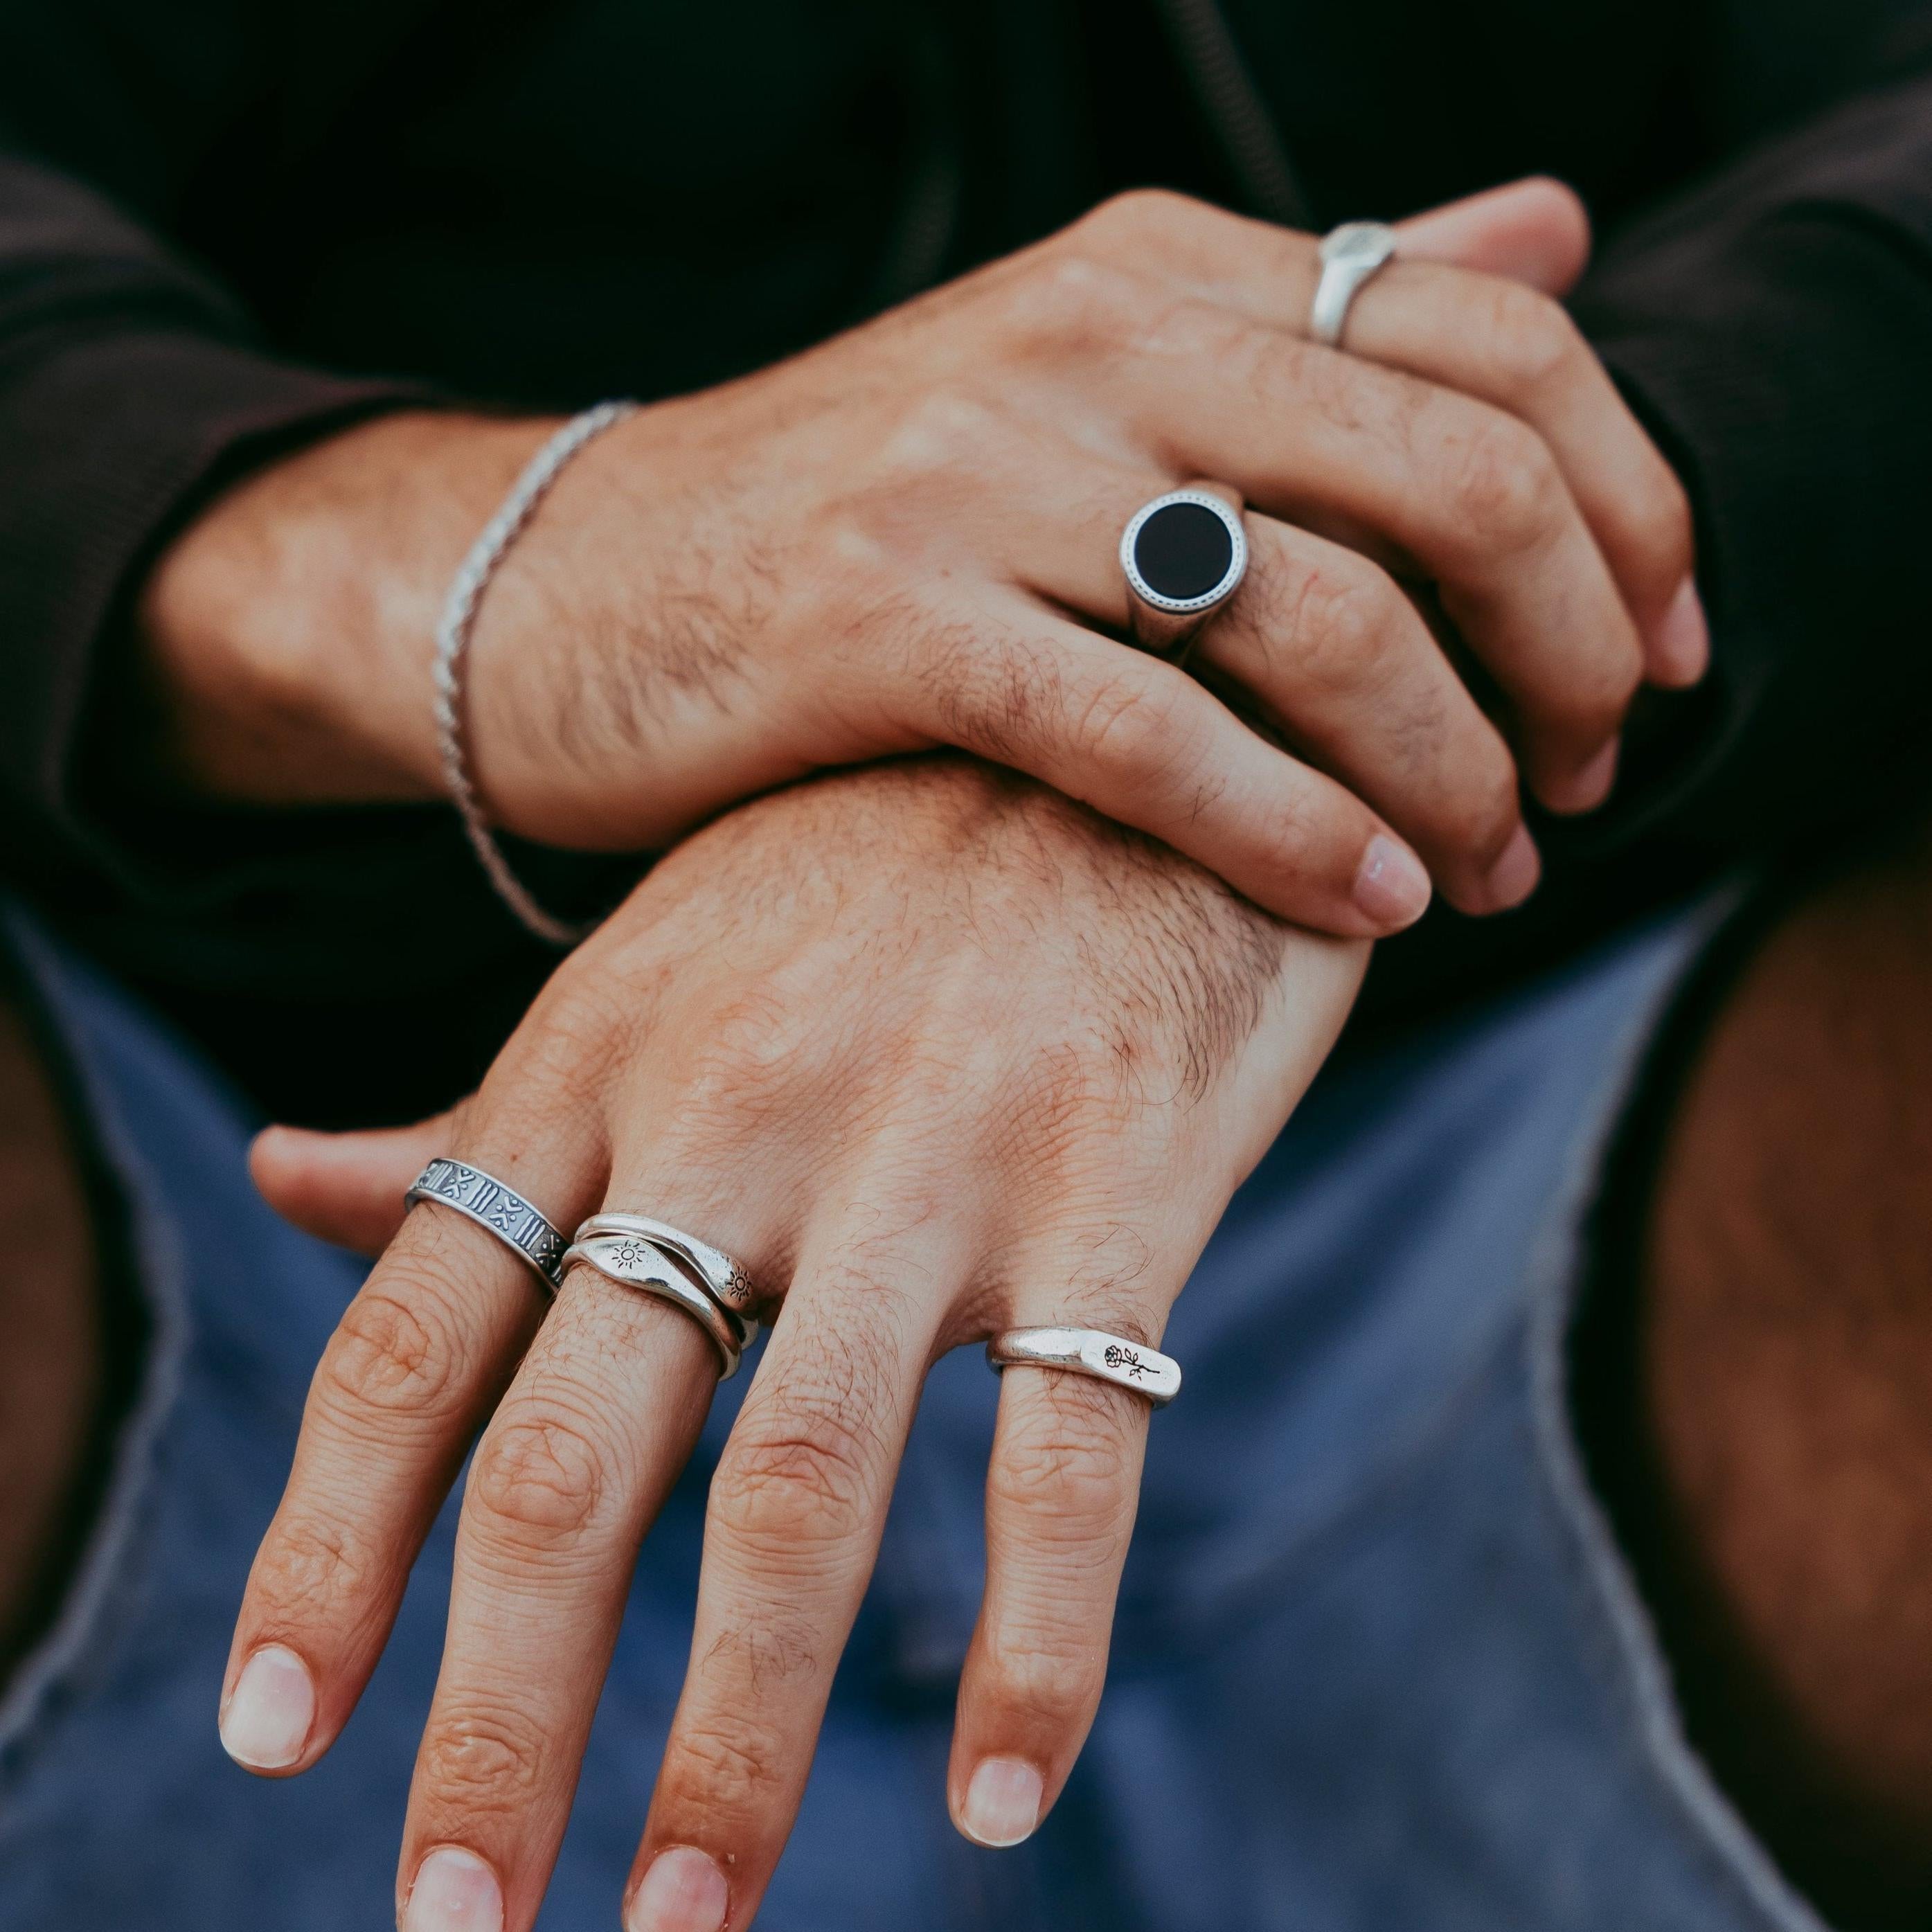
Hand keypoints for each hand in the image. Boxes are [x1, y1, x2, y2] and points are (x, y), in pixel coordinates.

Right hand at [145, 179, 1702, 937]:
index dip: (1632, 498)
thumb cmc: (850, 529)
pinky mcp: (886, 620)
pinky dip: (1291, 830)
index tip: (1660, 649)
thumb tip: (1554, 229)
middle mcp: (1087, 338)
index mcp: (1157, 270)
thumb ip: (1320, 318)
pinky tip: (1364, 904)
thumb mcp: (1090, 383)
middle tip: (1586, 775)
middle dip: (1573, 649)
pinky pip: (1152, 733)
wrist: (567, 593)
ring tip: (1483, 874)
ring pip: (1321, 614)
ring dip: (1451, 770)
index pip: (1495, 330)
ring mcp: (981, 474)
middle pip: (1451, 470)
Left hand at [232, 757, 1366, 1931]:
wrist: (1138, 709)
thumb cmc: (882, 865)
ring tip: (677, 1921)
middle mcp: (741, 1113)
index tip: (277, 1734)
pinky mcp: (1119, 1177)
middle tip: (450, 1930)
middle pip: (575, 1460)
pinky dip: (1034, 1641)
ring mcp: (931, 1147)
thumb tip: (281, 1179)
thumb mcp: (654, 957)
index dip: (328, 1546)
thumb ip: (487, 1107)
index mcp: (606, 1060)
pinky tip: (1005, 1793)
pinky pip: (1072, 1450)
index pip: (418, 1336)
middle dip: (498, 1719)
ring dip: (734, 1742)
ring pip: (798, 1489)